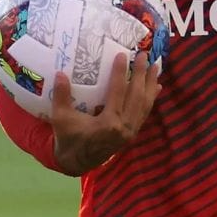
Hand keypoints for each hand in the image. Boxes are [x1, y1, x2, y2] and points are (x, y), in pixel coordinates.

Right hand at [51, 51, 161, 175]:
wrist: (77, 162)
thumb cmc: (68, 139)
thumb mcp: (61, 118)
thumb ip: (62, 96)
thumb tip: (60, 73)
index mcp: (108, 124)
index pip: (117, 93)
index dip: (120, 73)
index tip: (123, 55)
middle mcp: (124, 127)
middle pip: (136, 96)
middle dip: (141, 74)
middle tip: (144, 54)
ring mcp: (131, 131)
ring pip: (144, 104)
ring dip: (150, 84)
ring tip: (155, 66)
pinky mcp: (133, 132)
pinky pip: (145, 112)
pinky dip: (151, 98)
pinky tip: (156, 86)